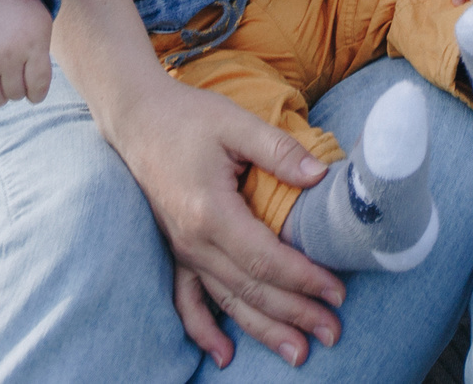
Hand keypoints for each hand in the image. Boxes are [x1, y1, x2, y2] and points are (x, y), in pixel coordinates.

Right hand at [100, 72, 348, 367]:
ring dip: (263, 330)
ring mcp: (180, 250)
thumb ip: (279, 150)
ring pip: (226, 301)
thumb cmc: (188, 116)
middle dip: (294, 314)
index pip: (265, 260)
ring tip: (298, 353)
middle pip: (250, 290)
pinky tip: (223, 355)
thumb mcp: (236, 123)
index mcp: (210, 211)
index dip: (303, 279)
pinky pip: (186, 301)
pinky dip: (204, 331)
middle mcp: (193, 240)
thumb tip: (320, 176)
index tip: (336, 292)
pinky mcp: (173, 251)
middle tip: (333, 333)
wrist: (136, 118)